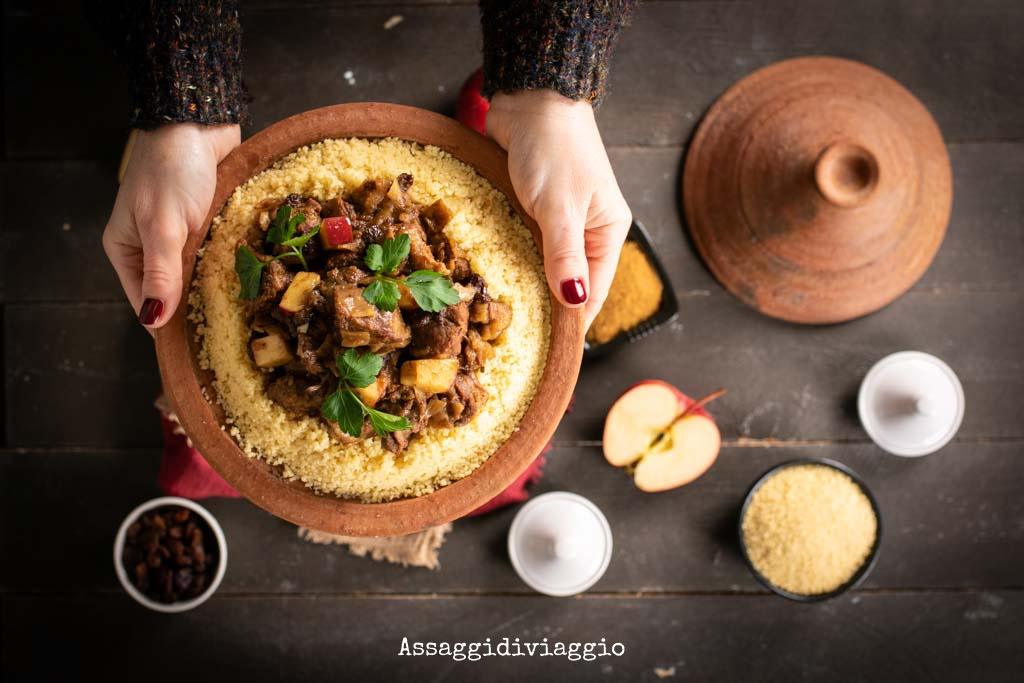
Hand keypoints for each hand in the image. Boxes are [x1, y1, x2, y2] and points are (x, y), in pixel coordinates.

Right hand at [103, 122, 239, 328]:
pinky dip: (231, 264)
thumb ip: (161, 272)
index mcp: (127, 250)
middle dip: (197, 308)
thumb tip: (153, 320)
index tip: (199, 346)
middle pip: (174, 292)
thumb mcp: (163, 225)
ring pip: (200, 274)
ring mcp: (182, 234)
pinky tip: (251, 278)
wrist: (198, 121)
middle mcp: (152, 246)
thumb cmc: (173, 169)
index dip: (169, 326)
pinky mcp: (208, 222)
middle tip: (230, 331)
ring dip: (218, 286)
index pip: (146, 303)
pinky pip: (218, 253)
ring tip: (245, 311)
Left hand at [486, 90, 630, 327]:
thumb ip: (564, 255)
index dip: (574, 323)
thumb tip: (572, 301)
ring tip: (507, 320)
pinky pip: (526, 245)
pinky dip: (515, 261)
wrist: (531, 97)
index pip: (593, 291)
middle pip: (570, 283)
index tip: (553, 352)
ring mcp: (559, 220)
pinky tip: (498, 280)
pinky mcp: (534, 208)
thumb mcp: (560, 207)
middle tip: (521, 341)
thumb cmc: (554, 148)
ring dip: (530, 286)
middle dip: (549, 308)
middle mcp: (587, 230)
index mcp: (608, 232)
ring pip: (546, 266)